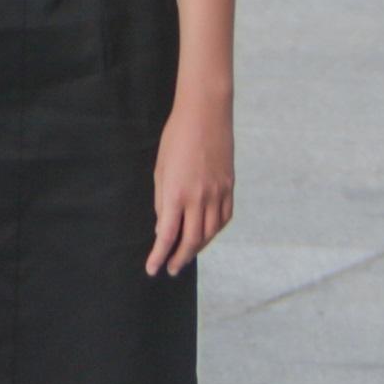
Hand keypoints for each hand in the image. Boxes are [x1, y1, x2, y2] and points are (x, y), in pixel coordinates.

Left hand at [147, 93, 233, 275]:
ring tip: (187, 255)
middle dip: (180, 258)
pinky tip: (207, 234)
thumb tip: (163, 226)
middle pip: (191, 240)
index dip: (159, 256)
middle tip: (172, 269)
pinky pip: (223, 218)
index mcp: (175, 193)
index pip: (167, 235)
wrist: (206, 114)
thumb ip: (161, 200)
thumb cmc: (176, 138)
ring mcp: (218, 193)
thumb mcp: (160, 169)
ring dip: (198, 247)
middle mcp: (199, 198)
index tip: (153, 269)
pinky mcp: (230, 187)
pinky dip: (215, 231)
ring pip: (210, 232)